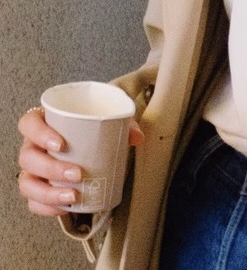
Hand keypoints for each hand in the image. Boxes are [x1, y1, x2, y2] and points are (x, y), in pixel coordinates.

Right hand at [16, 105, 143, 218]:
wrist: (90, 145)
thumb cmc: (91, 130)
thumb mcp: (107, 122)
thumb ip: (123, 126)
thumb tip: (136, 137)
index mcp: (42, 124)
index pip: (28, 124)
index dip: (39, 133)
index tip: (61, 144)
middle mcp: (32, 147)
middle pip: (27, 158)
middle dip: (51, 169)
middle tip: (77, 173)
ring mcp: (32, 169)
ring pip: (27, 183)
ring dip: (48, 193)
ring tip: (73, 195)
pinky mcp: (37, 188)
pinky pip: (33, 202)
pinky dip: (46, 208)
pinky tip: (65, 208)